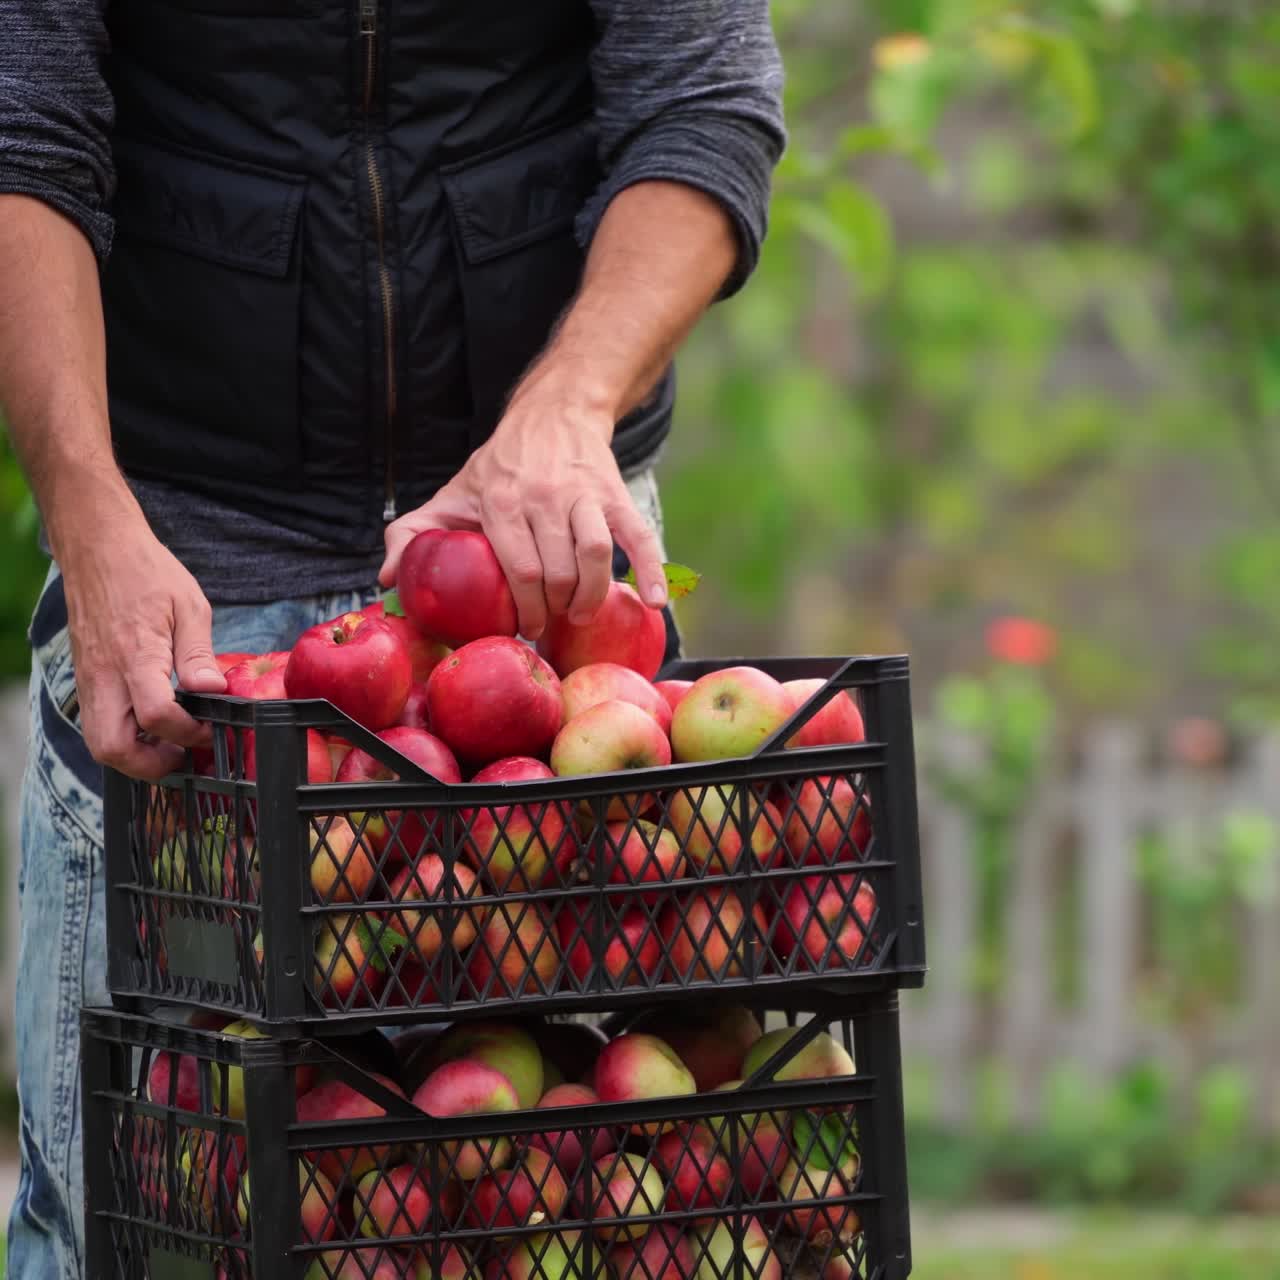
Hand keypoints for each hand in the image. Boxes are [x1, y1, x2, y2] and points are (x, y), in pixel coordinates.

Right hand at [60, 507, 225, 779]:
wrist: (98, 550)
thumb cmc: (147, 573)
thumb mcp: (189, 605)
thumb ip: (199, 654)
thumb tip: (214, 691)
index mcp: (135, 655)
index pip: (156, 714)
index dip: (187, 732)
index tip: (211, 727)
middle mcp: (105, 675)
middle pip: (113, 747)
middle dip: (151, 765)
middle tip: (185, 753)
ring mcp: (90, 680)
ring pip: (100, 742)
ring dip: (135, 756)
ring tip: (171, 744)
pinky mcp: (87, 680)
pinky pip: (98, 724)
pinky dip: (124, 737)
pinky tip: (154, 725)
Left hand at [379, 382, 667, 640]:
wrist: (552, 413)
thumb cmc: (498, 467)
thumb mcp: (451, 493)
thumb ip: (411, 533)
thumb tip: (386, 579)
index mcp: (501, 500)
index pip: (518, 569)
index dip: (525, 608)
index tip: (525, 629)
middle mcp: (542, 495)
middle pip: (556, 569)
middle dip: (555, 607)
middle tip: (551, 624)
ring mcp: (582, 494)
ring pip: (594, 553)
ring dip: (591, 594)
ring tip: (582, 613)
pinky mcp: (614, 495)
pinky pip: (638, 535)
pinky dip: (650, 569)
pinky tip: (655, 602)